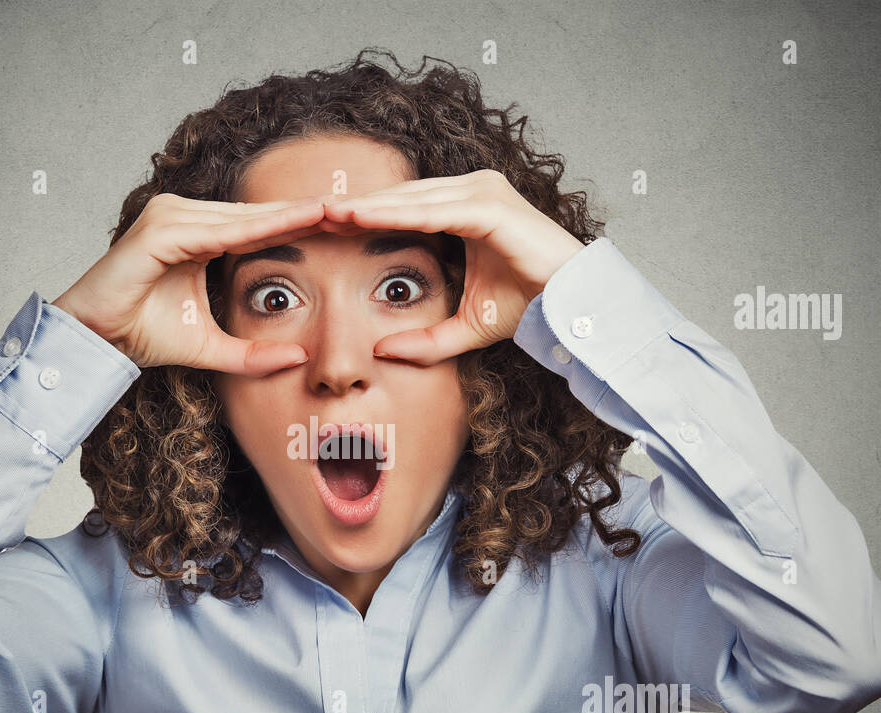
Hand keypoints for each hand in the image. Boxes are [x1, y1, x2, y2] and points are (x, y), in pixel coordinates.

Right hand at [52, 194, 329, 374]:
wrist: (96, 339)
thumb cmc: (144, 336)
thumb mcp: (211, 347)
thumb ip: (251, 354)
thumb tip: (296, 360)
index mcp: (197, 233)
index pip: (258, 225)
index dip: (299, 225)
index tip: (343, 225)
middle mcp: (184, 215)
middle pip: (256, 213)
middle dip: (302, 211)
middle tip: (353, 206)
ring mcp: (170, 216)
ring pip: (243, 216)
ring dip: (288, 214)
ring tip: (332, 210)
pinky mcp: (160, 230)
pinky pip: (219, 230)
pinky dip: (257, 228)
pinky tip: (292, 223)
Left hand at [322, 170, 586, 364]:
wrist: (570, 306)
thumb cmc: (527, 308)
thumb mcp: (466, 328)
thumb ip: (427, 341)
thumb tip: (383, 352)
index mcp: (465, 208)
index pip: (404, 208)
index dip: (364, 217)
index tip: (324, 228)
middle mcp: (472, 191)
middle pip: (402, 197)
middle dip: (357, 207)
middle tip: (310, 215)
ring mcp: (482, 192)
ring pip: (410, 199)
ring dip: (367, 206)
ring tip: (325, 213)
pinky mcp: (489, 205)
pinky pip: (432, 210)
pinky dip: (394, 213)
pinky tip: (360, 218)